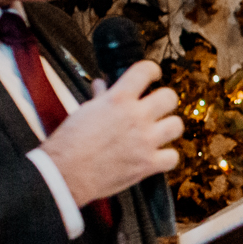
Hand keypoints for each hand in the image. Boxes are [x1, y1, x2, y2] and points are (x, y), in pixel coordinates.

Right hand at [40, 61, 183, 204]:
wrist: (66, 172)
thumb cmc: (70, 142)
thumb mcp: (84, 111)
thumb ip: (100, 97)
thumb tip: (102, 86)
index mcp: (118, 99)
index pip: (145, 70)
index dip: (152, 70)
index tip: (153, 75)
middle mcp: (136, 117)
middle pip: (169, 98)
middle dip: (164, 100)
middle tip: (157, 107)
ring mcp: (145, 141)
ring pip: (176, 125)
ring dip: (169, 127)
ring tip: (160, 131)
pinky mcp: (148, 164)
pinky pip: (173, 157)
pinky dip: (167, 157)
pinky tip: (158, 155)